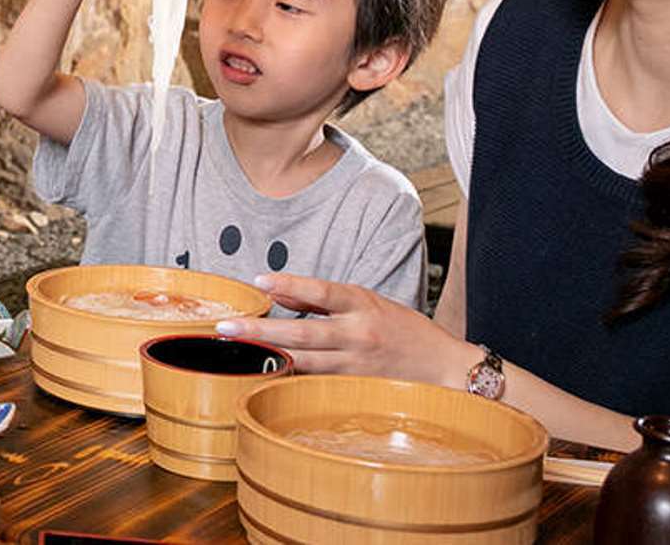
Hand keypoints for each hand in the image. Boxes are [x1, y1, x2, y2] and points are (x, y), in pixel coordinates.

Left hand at [212, 273, 475, 385]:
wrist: (445, 370)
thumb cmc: (403, 331)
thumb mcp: (368, 303)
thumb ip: (323, 300)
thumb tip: (278, 293)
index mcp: (363, 305)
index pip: (322, 291)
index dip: (290, 285)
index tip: (259, 280)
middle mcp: (358, 336)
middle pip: (303, 334)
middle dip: (260, 331)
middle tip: (224, 328)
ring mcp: (355, 367)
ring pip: (302, 364)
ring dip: (266, 358)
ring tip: (231, 353)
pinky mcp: (353, 390)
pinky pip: (313, 383)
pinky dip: (287, 379)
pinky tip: (259, 376)